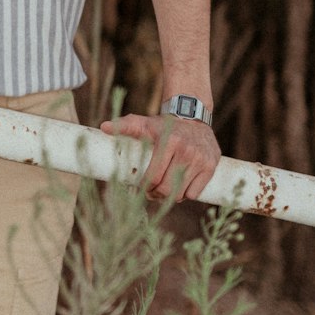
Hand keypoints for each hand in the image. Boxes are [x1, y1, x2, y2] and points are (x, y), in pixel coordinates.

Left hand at [100, 112, 220, 200]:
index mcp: (168, 141)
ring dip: (170, 197)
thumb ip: (124, 125)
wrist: (193, 117)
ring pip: (181, 193)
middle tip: (150, 194)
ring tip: (163, 191)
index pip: (153, 176)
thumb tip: (104, 127)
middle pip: (167, 188)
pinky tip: (179, 188)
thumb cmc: (163, 125)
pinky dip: (186, 195)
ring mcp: (200, 159)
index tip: (140, 189)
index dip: (144, 188)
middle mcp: (186, 150)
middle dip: (155, 195)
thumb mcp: (143, 123)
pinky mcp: (211, 166)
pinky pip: (195, 193)